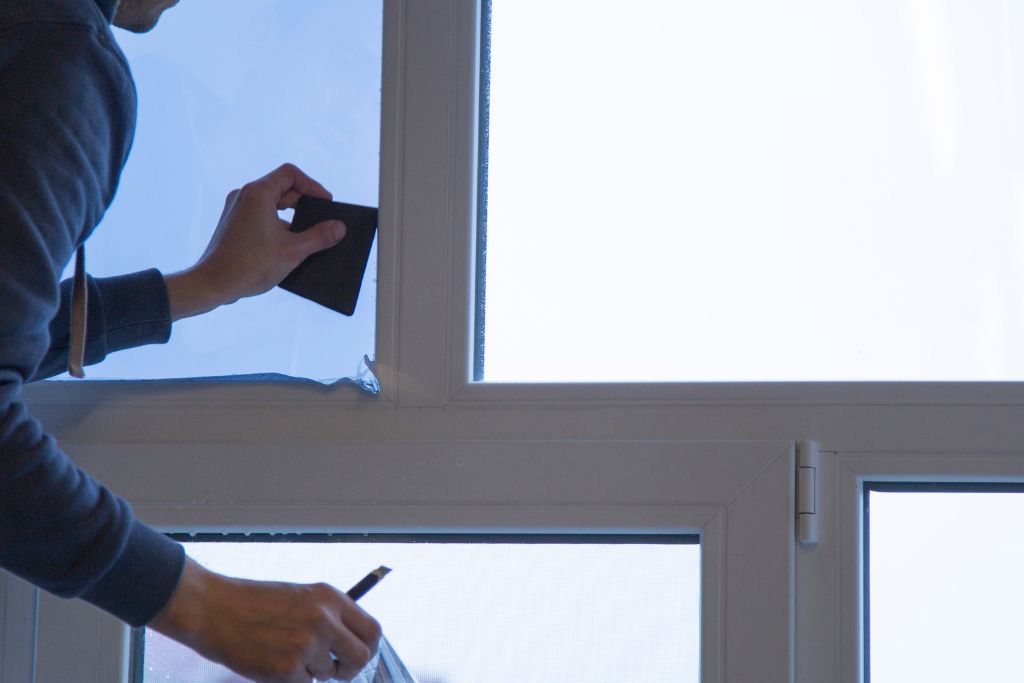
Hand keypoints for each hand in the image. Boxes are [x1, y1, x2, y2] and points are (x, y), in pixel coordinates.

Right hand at [150, 558, 381, 682]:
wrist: (214, 609)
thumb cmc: (255, 603)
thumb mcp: (301, 597)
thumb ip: (329, 616)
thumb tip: (352, 642)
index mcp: (330, 598)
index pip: (372, 629)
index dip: (369, 647)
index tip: (358, 655)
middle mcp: (324, 620)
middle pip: (361, 657)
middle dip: (349, 669)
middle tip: (332, 670)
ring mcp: (307, 645)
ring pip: (328, 673)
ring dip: (312, 671)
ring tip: (285, 652)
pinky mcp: (288, 669)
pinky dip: (291, 679)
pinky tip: (272, 660)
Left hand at [164, 163, 346, 320]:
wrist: (213, 283)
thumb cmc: (249, 266)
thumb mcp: (292, 251)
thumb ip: (319, 236)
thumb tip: (339, 227)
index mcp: (258, 194)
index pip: (291, 174)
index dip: (312, 186)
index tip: (325, 203)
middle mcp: (244, 196)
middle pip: (281, 187)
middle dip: (304, 201)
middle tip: (320, 219)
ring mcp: (236, 209)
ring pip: (270, 201)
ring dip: (291, 214)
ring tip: (305, 233)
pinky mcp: (233, 223)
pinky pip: (260, 214)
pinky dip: (276, 222)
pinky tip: (286, 243)